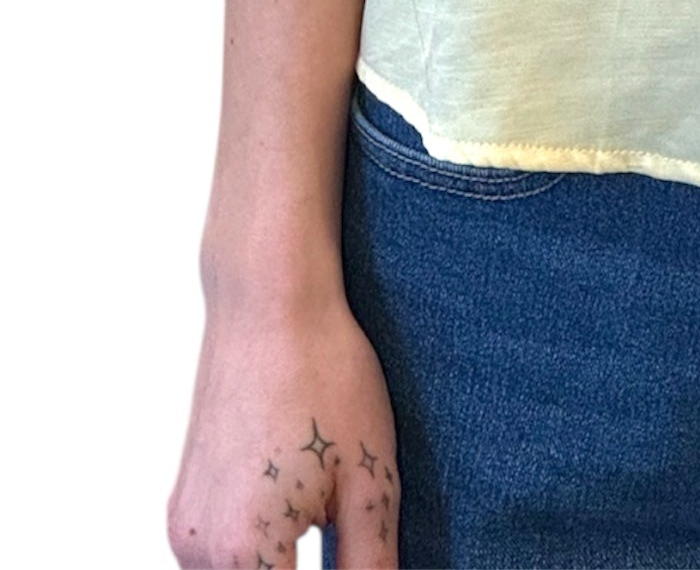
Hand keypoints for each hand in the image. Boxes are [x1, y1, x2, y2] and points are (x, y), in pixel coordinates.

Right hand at [166, 290, 400, 566]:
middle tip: (348, 536)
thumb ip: (371, 562)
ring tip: (327, 515)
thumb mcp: (368, 480)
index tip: (361, 560)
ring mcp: (184, 526)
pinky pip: (220, 555)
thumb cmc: (323, 376)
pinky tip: (298, 509)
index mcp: (245, 553)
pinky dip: (257, 552)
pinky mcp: (184, 503)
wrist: (267, 301)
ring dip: (279, 566)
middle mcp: (199, 550)